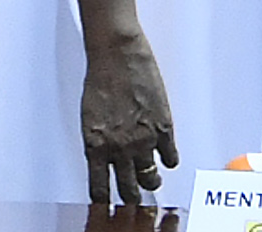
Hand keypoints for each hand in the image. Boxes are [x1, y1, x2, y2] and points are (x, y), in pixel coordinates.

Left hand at [81, 26, 177, 204]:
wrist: (116, 54)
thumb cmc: (100, 78)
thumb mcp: (90, 115)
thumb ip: (100, 139)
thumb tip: (107, 157)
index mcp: (95, 144)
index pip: (99, 188)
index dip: (105, 201)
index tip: (107, 207)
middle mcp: (119, 148)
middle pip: (128, 190)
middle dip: (131, 197)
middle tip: (135, 200)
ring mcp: (143, 141)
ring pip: (150, 179)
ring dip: (151, 181)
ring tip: (151, 180)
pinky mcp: (164, 129)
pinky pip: (170, 158)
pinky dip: (168, 160)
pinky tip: (166, 156)